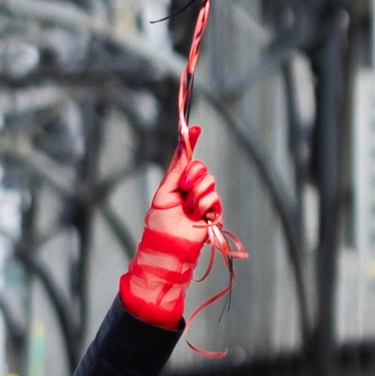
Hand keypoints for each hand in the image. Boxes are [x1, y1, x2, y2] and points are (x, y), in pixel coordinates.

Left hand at [119, 130, 241, 326]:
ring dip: (197, 197)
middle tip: (183, 191)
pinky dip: (204, 208)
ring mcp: (202, 201)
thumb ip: (176, 170)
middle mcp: (191, 189)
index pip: (186, 158)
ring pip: (209, 183)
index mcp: (176, 182)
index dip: (192, 142)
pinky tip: (197, 218)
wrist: (168, 248)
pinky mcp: (212, 213)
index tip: (195, 128)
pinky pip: (215, 200)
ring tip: (188, 211)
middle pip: (201, 168)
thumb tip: (182, 145)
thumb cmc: (159, 224)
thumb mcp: (164, 193)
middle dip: (192, 177)